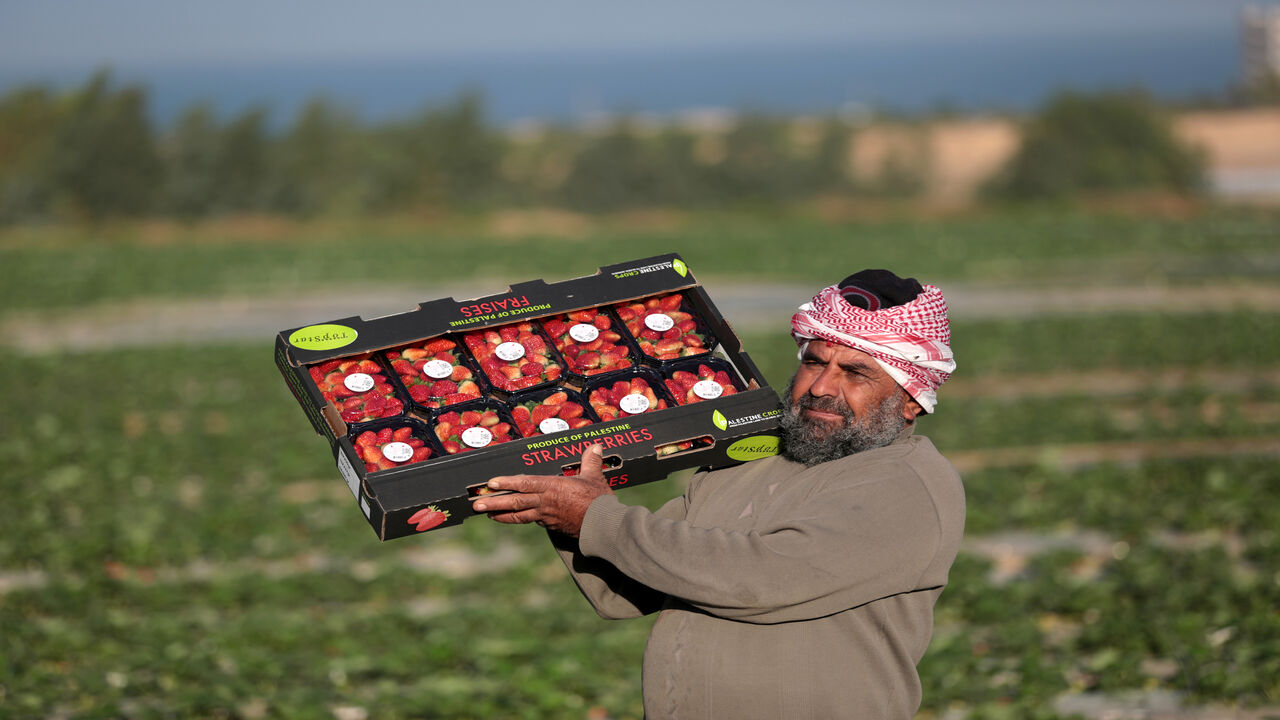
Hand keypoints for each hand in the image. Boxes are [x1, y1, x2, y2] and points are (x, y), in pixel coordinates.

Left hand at [471, 444, 612, 537]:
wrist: (604, 526)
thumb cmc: (599, 501)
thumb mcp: (595, 476)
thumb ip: (590, 461)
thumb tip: (595, 446)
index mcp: (553, 487)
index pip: (525, 484)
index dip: (507, 483)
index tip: (491, 483)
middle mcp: (546, 502)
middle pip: (515, 502)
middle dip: (494, 503)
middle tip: (476, 504)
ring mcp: (547, 516)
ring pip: (520, 515)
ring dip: (501, 515)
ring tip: (487, 515)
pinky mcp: (552, 526)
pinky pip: (532, 521)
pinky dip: (520, 519)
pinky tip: (514, 519)